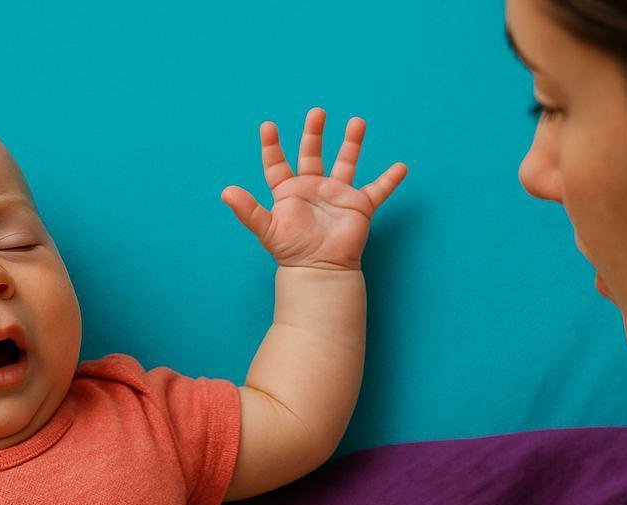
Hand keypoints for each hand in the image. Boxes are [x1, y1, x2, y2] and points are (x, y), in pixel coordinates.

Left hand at [222, 107, 407, 270]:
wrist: (319, 270)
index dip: (272, 146)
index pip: (278, 164)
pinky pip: (378, 189)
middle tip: (316, 112)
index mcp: (289, 191)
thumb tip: (225, 191)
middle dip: (314, 132)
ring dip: (352, 142)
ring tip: (357, 122)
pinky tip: (401, 167)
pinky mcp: (359, 206)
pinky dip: (391, 179)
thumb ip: (248, 210)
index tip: (268, 126)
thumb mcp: (266, 229)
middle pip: (312, 153)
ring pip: (346, 161)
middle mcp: (313, 188)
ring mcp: (337, 194)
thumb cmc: (291, 252)